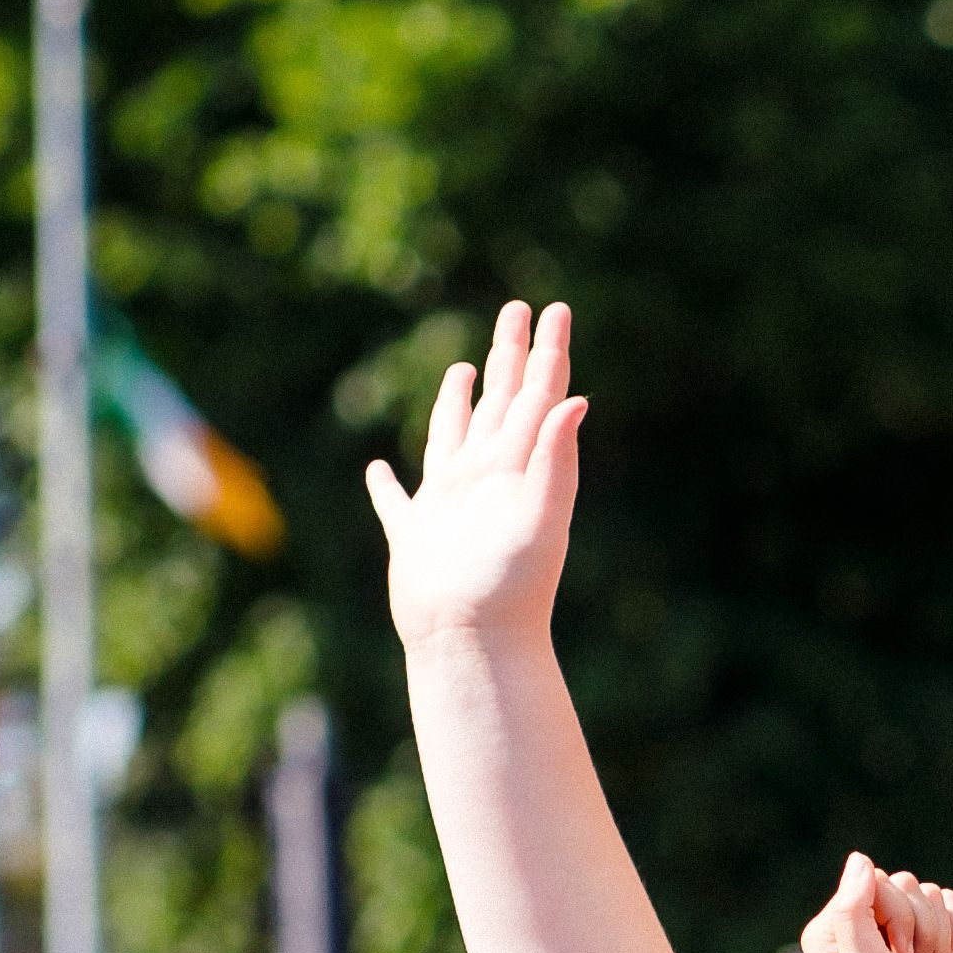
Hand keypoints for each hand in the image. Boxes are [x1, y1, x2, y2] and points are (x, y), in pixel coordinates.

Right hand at [371, 300, 582, 659]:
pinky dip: (384, 485)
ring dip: (457, 403)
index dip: (547, 352)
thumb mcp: (540, 518)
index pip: (537, 397)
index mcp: (517, 469)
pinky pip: (394, 502)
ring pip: (452, 438)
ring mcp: (449, 507)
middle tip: (517, 311)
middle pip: (500, 403)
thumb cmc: (511, 588)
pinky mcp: (414, 537)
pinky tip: (378, 471)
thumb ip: (556, 459)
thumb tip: (574, 398)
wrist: (473, 644)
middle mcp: (486, 480)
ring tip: (463, 370)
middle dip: (509, 356)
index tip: (555, 309)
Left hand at [801, 853, 952, 952]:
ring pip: (929, 895)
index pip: (873, 884)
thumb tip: (861, 860)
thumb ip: (854, 912)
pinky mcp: (926, 938)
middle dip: (920, 933)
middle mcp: (857, 927)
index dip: (895, 920)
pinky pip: (949, 905)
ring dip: (938, 942)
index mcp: (830, 932)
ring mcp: (893, 932)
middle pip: (904, 885)